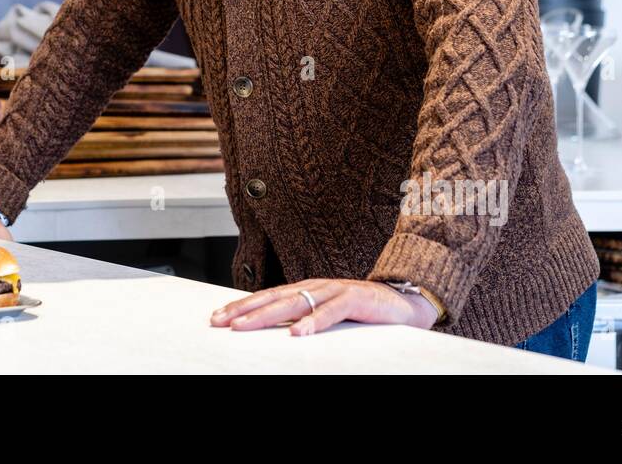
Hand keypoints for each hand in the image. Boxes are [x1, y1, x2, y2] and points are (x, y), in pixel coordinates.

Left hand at [209, 279, 439, 335]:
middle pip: (273, 298)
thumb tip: (274, 332)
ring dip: (267, 315)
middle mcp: (316, 287)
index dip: (241, 307)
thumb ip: (302, 319)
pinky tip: (297, 334)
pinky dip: (313, 322)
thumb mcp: (326, 315)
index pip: (267, 298)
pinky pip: (331, 312)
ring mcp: (334, 291)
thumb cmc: (362, 311)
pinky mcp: (355, 299)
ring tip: (244, 327)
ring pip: (295, 303)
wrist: (405, 301)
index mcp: (306, 290)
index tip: (216, 318)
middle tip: (220, 323)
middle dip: (244, 311)